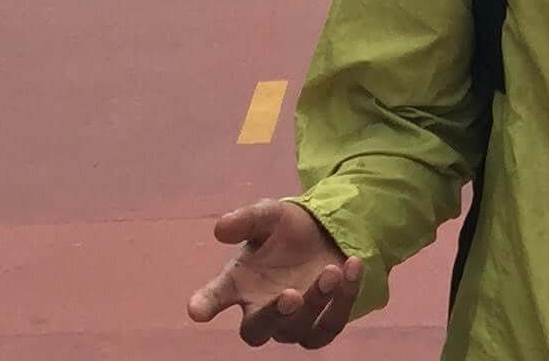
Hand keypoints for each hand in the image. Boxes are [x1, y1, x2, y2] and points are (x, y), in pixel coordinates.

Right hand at [187, 199, 363, 345]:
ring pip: (298, 330)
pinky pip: (331, 325)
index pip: (215, 298)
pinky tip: (352, 267)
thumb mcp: (269, 215)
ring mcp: (293, 323)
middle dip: (273, 316)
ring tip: (330, 269)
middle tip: (290, 295)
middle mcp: (261, 310)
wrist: (327, 231)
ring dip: (315, 302)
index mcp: (240, 284)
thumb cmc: (288, 228)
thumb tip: (220, 229)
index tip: (197, 310)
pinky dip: (344, 299)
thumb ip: (246, 220)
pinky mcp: (322, 326)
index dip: (205, 305)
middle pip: (256, 332)